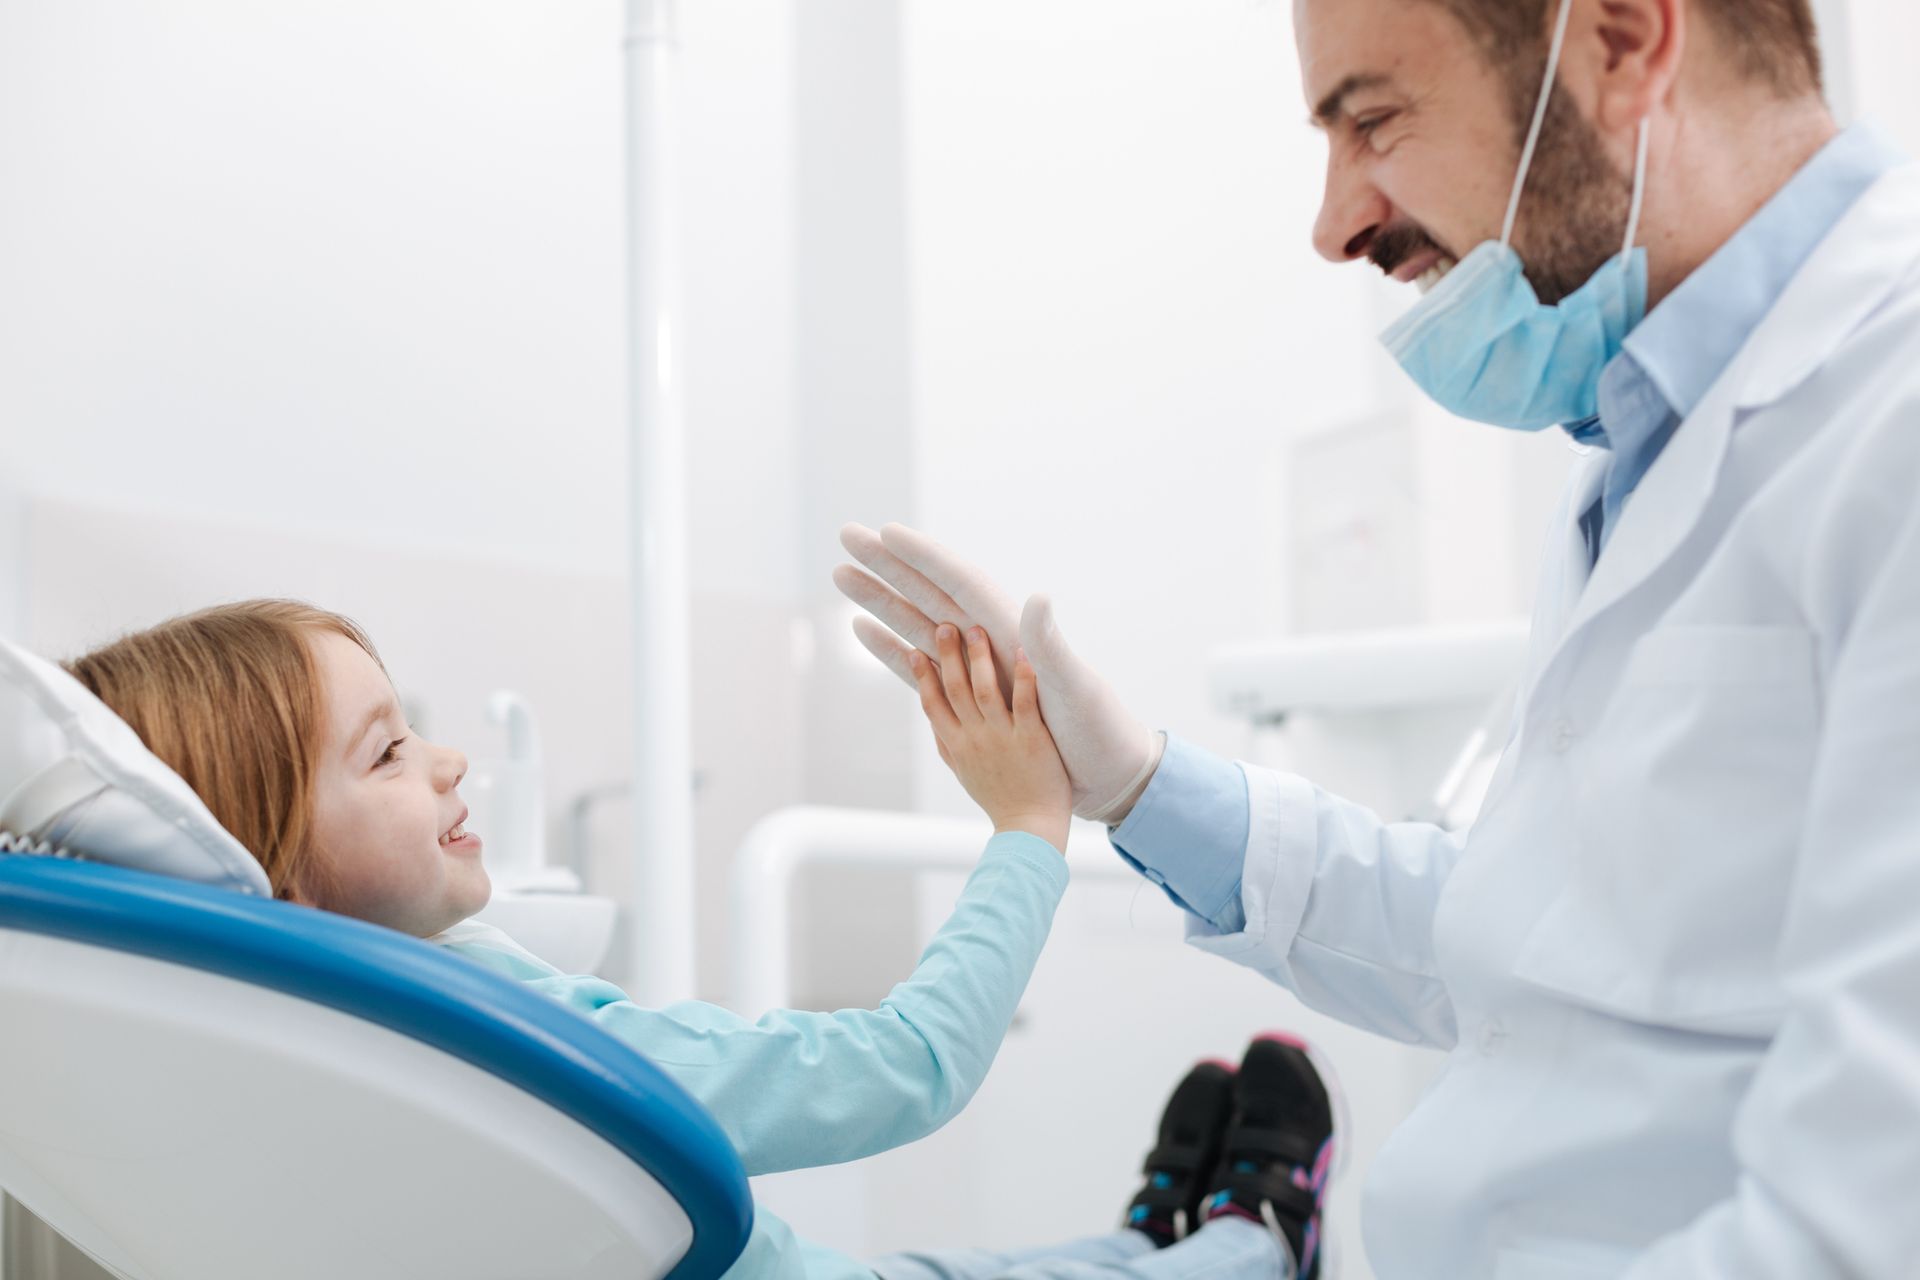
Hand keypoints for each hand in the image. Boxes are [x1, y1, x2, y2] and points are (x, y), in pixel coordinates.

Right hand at [835, 522, 1164, 823]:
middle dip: (887, 564)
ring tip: (842, 575)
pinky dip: (892, 646)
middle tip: (847, 533)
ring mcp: (979, 671)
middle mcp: (990, 643)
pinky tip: (865, 629)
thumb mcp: (1075, 688)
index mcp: (1012, 633)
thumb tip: (1036, 596)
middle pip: (929, 592)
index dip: (924, 557)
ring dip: (880, 599)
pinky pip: (922, 669)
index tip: (888, 532)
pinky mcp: (972, 701)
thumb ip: (1049, 646)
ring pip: (917, 624)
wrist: (1108, 776)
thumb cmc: (1098, 732)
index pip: (961, 582)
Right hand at [910, 623, 1070, 852]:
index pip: (932, 705)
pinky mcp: (1031, 739)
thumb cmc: (999, 800)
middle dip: (946, 656)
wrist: (1029, 829)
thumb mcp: (963, 773)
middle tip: (943, 626)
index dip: (922, 676)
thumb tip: (932, 718)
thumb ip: (947, 743)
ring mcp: (1002, 738)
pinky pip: (1024, 702)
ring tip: (975, 631)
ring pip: (984, 691)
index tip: (913, 650)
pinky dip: (1022, 676)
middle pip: (955, 690)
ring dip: (978, 659)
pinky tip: (1023, 651)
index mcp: (957, 746)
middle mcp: (974, 738)